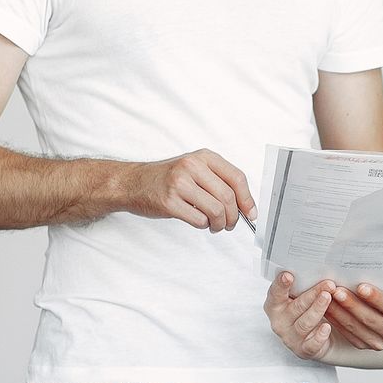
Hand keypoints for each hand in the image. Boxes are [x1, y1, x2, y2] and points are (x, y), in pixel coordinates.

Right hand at [126, 149, 255, 232]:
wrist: (132, 182)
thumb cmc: (166, 178)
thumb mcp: (194, 169)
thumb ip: (218, 181)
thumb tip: (244, 206)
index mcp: (203, 157)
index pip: (237, 178)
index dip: (247, 199)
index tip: (250, 213)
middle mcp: (192, 167)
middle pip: (228, 197)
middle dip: (233, 217)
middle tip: (230, 224)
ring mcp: (179, 183)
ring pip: (216, 210)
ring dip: (220, 224)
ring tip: (215, 225)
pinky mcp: (169, 202)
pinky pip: (199, 220)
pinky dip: (203, 225)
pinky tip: (199, 222)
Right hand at [264, 272, 336, 358]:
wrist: (318, 337)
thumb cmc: (309, 309)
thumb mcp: (304, 296)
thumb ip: (305, 284)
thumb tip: (322, 266)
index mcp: (275, 305)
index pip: (275, 294)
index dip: (280, 285)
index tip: (288, 275)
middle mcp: (279, 322)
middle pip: (295, 307)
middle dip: (312, 294)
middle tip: (327, 284)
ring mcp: (290, 337)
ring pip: (304, 324)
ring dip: (317, 310)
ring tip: (329, 298)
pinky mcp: (304, 350)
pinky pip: (311, 344)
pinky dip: (319, 336)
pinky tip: (327, 327)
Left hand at [320, 283, 382, 350]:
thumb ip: (382, 280)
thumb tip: (365, 265)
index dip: (376, 297)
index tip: (361, 286)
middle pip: (371, 319)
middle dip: (352, 304)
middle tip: (336, 291)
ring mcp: (379, 342)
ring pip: (356, 328)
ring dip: (339, 313)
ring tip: (327, 299)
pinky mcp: (364, 345)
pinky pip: (348, 334)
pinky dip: (336, 321)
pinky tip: (327, 310)